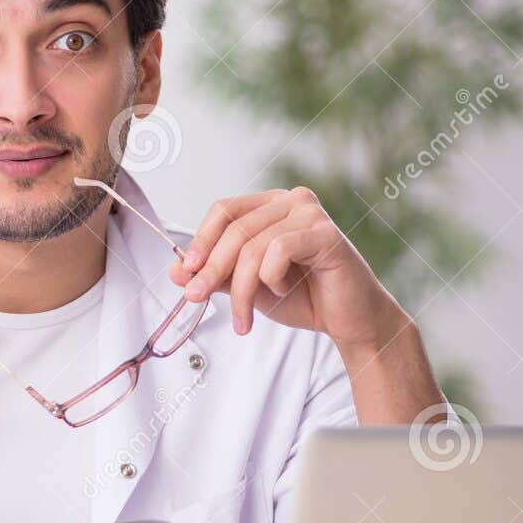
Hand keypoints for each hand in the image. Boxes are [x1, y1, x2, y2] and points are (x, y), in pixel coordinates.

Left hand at [168, 186, 410, 353]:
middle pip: (233, 229)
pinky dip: (272, 279)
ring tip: (243, 320)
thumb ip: (215, 275)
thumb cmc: (303, 298)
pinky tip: (283, 291)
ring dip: (241, 289)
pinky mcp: (326, 234)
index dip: (200, 241)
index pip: (223, 210)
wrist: (348, 321)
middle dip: (210, 270)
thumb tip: (174, 271)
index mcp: (270, 205)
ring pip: (252, 246)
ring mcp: (311, 213)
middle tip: (197, 299)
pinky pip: (279, 250)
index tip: (186, 274)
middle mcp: (291, 200)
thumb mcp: (248, 286)